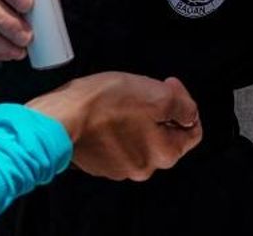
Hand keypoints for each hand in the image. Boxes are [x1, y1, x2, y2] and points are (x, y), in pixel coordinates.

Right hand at [26, 72, 201, 180]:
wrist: (59, 120)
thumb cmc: (106, 104)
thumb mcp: (156, 94)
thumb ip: (183, 106)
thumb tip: (190, 114)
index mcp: (164, 154)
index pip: (192, 132)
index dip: (185, 103)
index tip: (169, 85)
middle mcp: (144, 168)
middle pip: (165, 135)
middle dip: (159, 111)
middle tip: (143, 89)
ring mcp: (119, 168)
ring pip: (141, 138)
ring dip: (137, 118)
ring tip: (121, 99)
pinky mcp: (99, 162)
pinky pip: (118, 142)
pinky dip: (117, 127)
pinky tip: (105, 112)